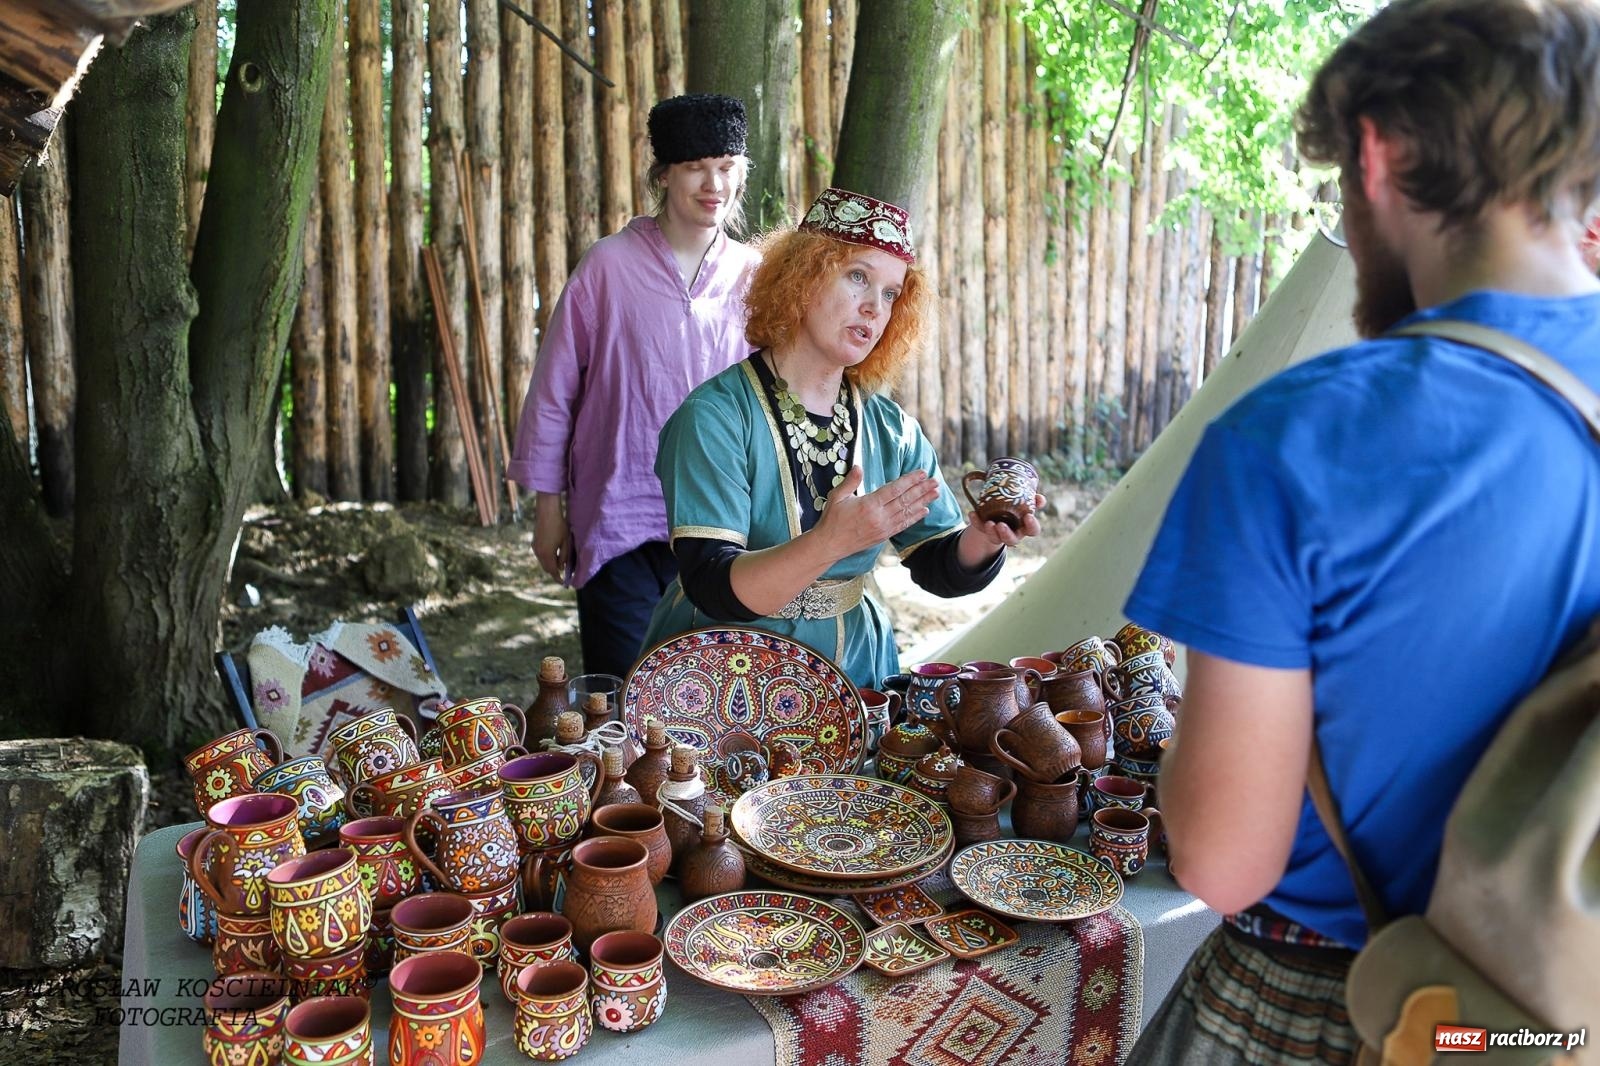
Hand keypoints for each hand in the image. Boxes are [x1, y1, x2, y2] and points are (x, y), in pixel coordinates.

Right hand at [533, 492, 572, 581]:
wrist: (547, 512)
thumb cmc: (559, 526)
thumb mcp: (565, 542)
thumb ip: (564, 556)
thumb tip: (562, 567)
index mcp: (547, 554)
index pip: (552, 571)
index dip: (558, 578)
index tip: (564, 583)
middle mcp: (538, 553)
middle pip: (546, 568)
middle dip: (554, 572)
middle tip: (564, 574)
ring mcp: (535, 547)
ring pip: (543, 561)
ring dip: (551, 564)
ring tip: (561, 564)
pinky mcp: (534, 542)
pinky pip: (541, 555)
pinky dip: (547, 558)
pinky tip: (554, 554)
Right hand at [813, 466, 941, 560]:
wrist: (829, 545)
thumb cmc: (832, 519)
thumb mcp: (836, 496)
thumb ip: (850, 481)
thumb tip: (859, 466)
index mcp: (869, 504)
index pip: (895, 489)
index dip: (910, 480)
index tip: (922, 473)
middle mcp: (879, 516)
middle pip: (905, 500)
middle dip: (922, 489)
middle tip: (936, 481)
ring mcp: (883, 527)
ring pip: (907, 512)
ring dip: (923, 501)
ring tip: (936, 493)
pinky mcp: (883, 536)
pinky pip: (903, 525)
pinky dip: (915, 517)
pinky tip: (925, 511)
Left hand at [958, 492, 1046, 565]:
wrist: (1002, 509)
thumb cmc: (1018, 504)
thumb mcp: (1025, 500)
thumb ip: (1033, 498)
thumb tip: (1040, 498)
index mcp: (1025, 526)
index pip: (1033, 530)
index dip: (1032, 525)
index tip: (1028, 516)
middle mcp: (1014, 533)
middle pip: (1012, 540)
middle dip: (1006, 534)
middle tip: (1001, 525)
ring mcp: (999, 534)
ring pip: (996, 539)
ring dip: (991, 532)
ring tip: (988, 523)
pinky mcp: (987, 531)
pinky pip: (980, 529)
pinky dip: (976, 522)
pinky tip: (972, 513)